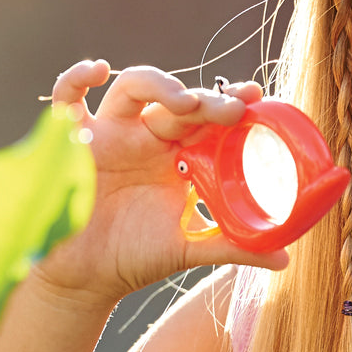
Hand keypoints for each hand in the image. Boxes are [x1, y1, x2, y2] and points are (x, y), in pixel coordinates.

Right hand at [41, 60, 288, 305]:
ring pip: (133, 88)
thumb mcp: (190, 248)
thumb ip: (236, 246)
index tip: (256, 97)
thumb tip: (284, 260)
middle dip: (208, 100)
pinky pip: (66, 101)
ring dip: (161, 85)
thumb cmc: (136, 257)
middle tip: (233, 109)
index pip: (208, 116)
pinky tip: (97, 69)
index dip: (231, 101)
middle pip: (179, 101)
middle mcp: (148, 137)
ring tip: (186, 102)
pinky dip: (74, 78)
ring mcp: (112, 135)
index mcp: (179, 154)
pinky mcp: (74, 142)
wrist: (86, 282)